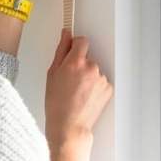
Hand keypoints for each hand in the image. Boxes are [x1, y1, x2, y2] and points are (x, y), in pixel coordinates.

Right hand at [45, 28, 112, 160]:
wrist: (69, 126)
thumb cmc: (57, 104)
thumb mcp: (52, 74)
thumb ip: (61, 51)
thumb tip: (66, 35)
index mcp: (76, 62)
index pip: (82, 41)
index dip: (76, 47)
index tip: (72, 53)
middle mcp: (92, 68)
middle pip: (88, 58)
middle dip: (80, 65)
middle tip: (69, 81)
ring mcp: (102, 78)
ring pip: (94, 70)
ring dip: (88, 77)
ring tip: (77, 92)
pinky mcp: (108, 88)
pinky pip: (101, 81)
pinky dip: (94, 87)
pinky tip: (85, 97)